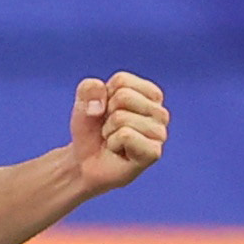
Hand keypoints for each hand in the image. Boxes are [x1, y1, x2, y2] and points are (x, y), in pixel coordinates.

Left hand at [66, 72, 167, 191]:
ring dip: (108, 130)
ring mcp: (160, 133)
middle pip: (123, 97)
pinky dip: (113, 142)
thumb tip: (101, 101)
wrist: (85, 162)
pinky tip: (118, 150)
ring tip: (114, 140)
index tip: (106, 111)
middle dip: (106, 114)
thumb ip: (89, 89)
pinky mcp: (154, 152)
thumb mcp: (83, 102)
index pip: (122, 80)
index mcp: (150, 94)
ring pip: (122, 117)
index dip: (104, 96)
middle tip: (109, 129)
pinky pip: (126, 135)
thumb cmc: (91, 130)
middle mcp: (160, 112)